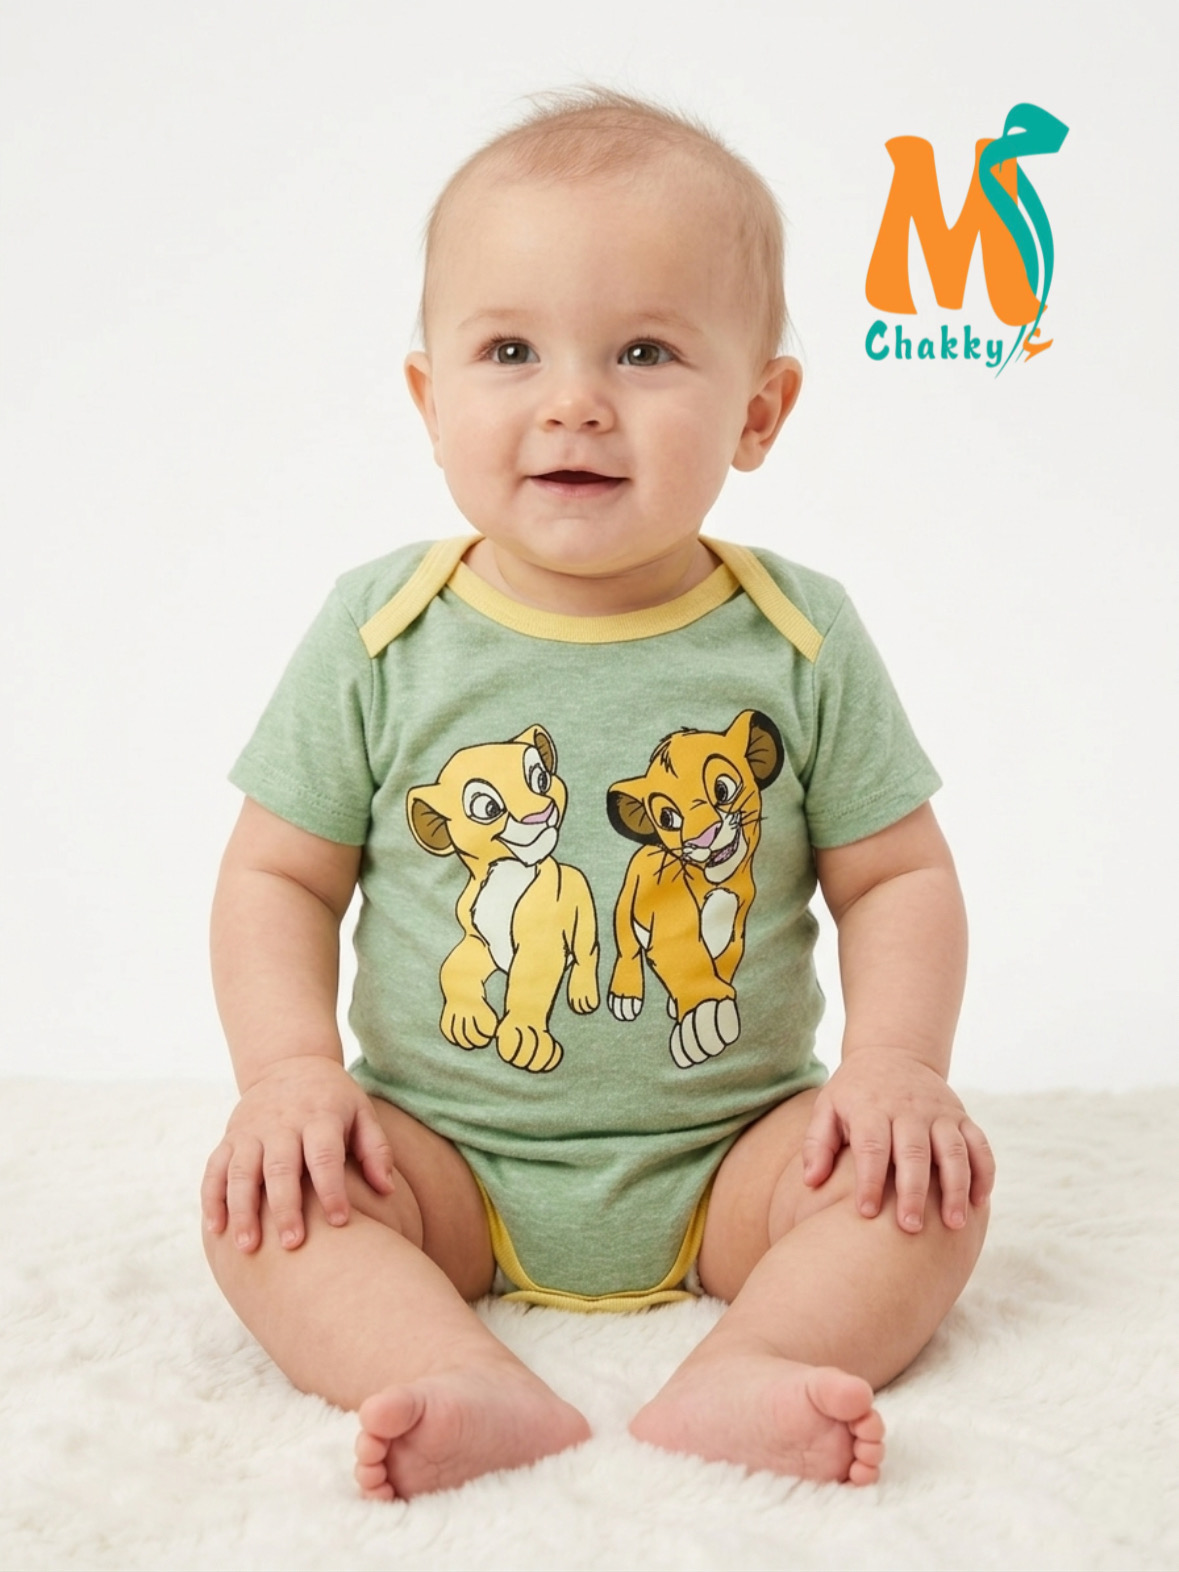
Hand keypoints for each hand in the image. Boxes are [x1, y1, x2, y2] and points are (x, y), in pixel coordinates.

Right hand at [200, 1057, 394, 1251]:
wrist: (291, 1063)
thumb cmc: (334, 1100)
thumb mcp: (362, 1113)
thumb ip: (376, 1149)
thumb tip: (387, 1190)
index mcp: (319, 1117)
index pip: (325, 1156)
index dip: (332, 1189)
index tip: (340, 1222)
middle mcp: (282, 1124)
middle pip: (280, 1168)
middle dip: (285, 1207)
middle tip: (292, 1245)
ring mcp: (251, 1131)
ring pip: (242, 1172)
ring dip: (243, 1210)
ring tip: (249, 1247)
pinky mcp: (230, 1138)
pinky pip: (215, 1169)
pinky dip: (213, 1198)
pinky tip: (216, 1230)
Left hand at [801, 1052, 994, 1232]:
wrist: (892, 1053)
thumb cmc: (854, 1093)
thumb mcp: (827, 1107)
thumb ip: (817, 1143)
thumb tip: (810, 1181)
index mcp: (871, 1109)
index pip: (871, 1147)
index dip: (869, 1180)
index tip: (866, 1213)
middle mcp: (908, 1110)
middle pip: (914, 1153)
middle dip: (914, 1192)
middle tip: (910, 1228)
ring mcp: (939, 1113)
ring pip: (953, 1151)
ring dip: (956, 1188)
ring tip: (953, 1224)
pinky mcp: (961, 1116)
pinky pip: (979, 1144)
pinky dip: (984, 1172)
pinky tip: (980, 1202)